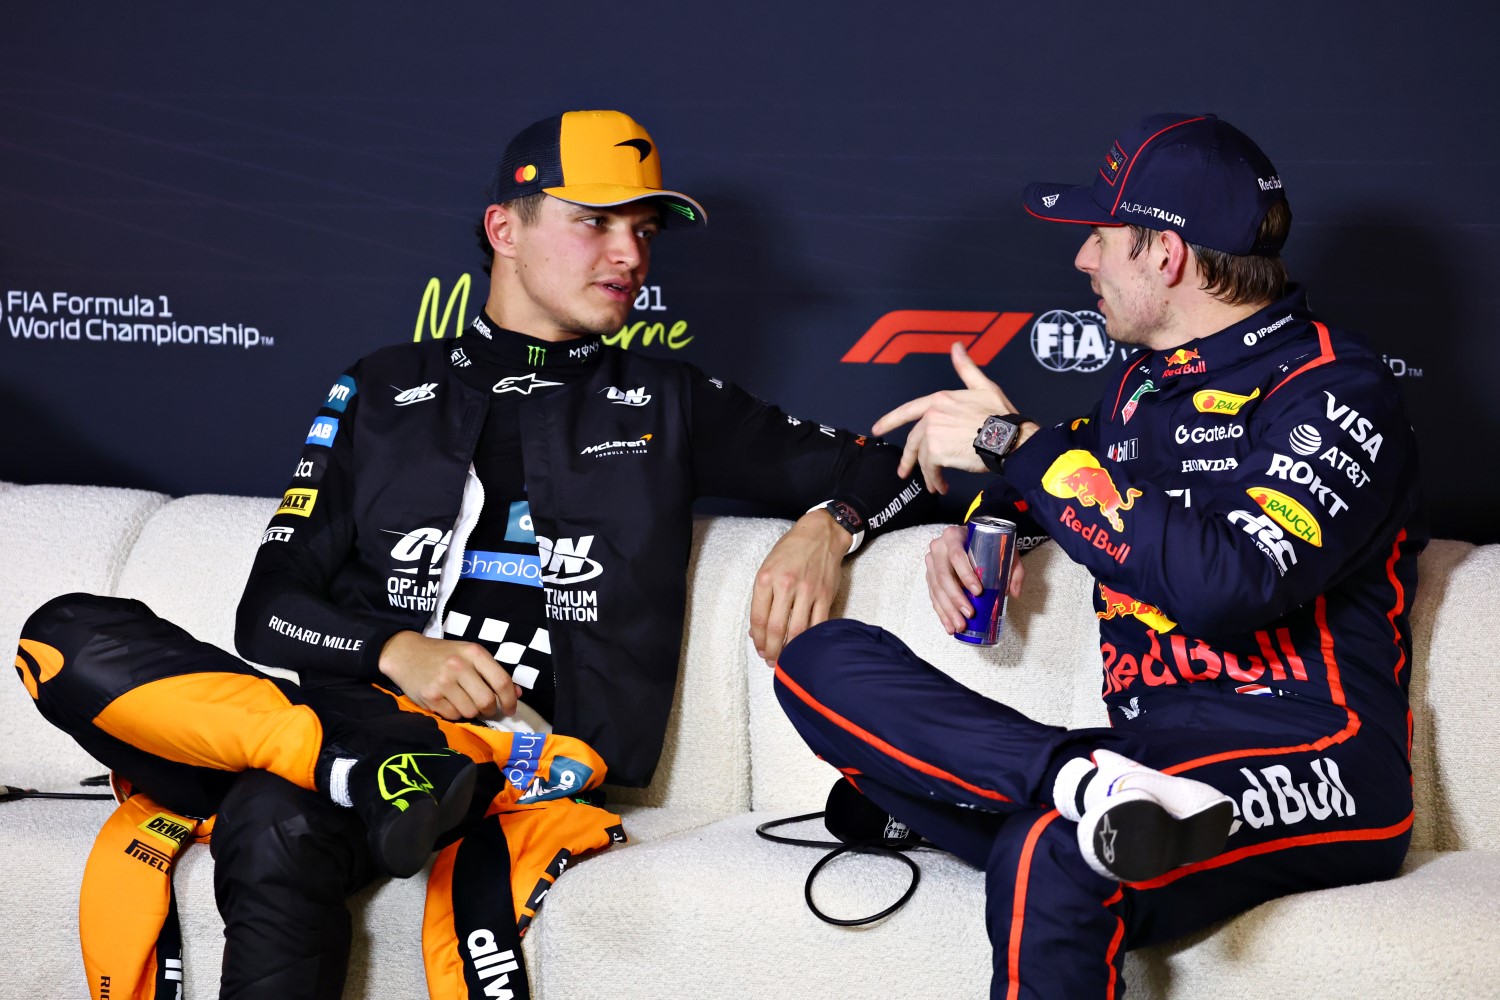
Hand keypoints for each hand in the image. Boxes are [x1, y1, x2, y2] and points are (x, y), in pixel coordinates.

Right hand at [378, 631, 519, 720]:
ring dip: (472, 712)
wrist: (405, 653)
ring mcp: (443, 683)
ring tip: (464, 701)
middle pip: (486, 701)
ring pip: (470, 711)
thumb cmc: (443, 655)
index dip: (510, 699)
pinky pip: (453, 716)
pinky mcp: (430, 697)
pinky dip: (456, 713)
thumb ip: (493, 672)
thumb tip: (517, 694)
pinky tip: (449, 702)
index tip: (511, 709)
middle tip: (486, 708)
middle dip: (490, 710)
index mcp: (474, 653)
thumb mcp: (469, 655)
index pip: (501, 681)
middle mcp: (458, 666)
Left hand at [749, 509, 849, 663]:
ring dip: (789, 649)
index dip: (757, 638)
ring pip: (797, 631)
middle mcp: (786, 585)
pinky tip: (803, 646)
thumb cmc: (791, 550)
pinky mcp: (825, 596)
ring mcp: (808, 591)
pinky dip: (809, 639)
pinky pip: (817, 625)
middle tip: (770, 660)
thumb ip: (762, 596)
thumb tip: (756, 628)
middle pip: (776, 628)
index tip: (758, 648)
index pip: (758, 618)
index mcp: (767, 578)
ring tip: (785, 658)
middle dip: (771, 650)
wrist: (821, 534)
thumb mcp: (767, 567)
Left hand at [872, 343, 1021, 494]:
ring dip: (928, 474)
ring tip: (935, 484)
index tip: (877, 429)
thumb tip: (956, 347)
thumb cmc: (1001, 415)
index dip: (890, 420)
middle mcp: (932, 415)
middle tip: (904, 472)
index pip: (908, 410)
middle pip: (914, 440)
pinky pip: (931, 470)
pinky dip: (935, 480)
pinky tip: (941, 486)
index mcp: (940, 399)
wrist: (1008, 438)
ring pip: (923, 457)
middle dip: (909, 459)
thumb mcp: (984, 386)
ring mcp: (932, 433)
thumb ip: (966, 369)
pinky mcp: (937, 452)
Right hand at [925, 525, 1025, 634]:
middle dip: (956, 598)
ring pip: (936, 589)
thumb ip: (1014, 569)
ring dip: (948, 610)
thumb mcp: (1005, 549)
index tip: (978, 591)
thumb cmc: (988, 543)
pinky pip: (933, 596)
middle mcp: (939, 547)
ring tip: (960, 625)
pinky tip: (949, 625)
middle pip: (943, 575)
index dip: (965, 575)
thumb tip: (1013, 592)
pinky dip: (941, 613)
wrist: (972, 537)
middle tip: (970, 613)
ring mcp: (932, 562)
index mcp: (953, 535)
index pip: (956, 556)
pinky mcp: (930, 576)